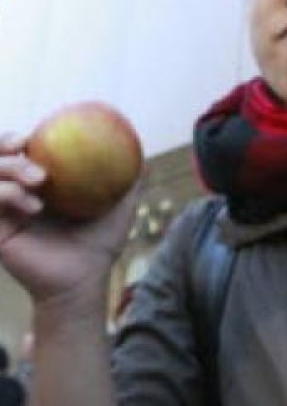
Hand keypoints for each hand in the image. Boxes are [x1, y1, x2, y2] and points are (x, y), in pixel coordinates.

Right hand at [0, 132, 139, 310]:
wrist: (83, 279)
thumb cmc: (100, 244)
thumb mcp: (121, 208)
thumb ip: (131, 182)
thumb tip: (146, 156)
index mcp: (42, 182)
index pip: (21, 149)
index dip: (19, 136)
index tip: (34, 133)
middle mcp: (18, 192)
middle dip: (4, 143)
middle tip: (24, 145)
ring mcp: (5, 210)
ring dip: (10, 168)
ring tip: (39, 180)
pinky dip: (7, 194)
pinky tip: (34, 206)